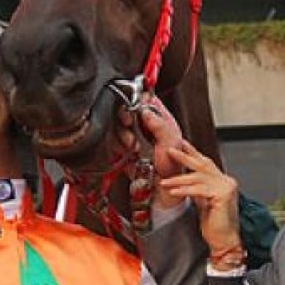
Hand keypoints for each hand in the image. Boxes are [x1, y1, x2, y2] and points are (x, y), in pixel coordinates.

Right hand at [117, 96, 183, 211]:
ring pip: (118, 124)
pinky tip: (128, 151)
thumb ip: (159, 125)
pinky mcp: (123, 145)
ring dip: (123, 134)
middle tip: (129, 123)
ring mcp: (134, 134)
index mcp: (161, 118)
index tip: (136, 105)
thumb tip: (146, 111)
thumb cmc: (171, 166)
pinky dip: (118, 144)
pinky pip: (113, 138)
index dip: (139, 98)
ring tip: (133, 144)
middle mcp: (146, 124)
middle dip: (126, 116)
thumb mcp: (170, 143)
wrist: (160, 186)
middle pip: (127, 108)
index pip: (147, 98)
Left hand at [159, 140, 240, 255]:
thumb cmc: (215, 226)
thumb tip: (183, 179)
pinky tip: (173, 191)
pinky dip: (184, 190)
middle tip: (170, 150)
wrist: (225, 242)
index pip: (206, 164)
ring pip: (198, 178)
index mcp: (224, 182)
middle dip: (185, 156)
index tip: (181, 144)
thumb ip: (197, 189)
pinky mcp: (222, 196)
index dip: (193, 153)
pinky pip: (198, 190)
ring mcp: (226, 188)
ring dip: (178, 179)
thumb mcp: (203, 202)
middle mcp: (227, 182)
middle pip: (202, 165)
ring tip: (164, 181)